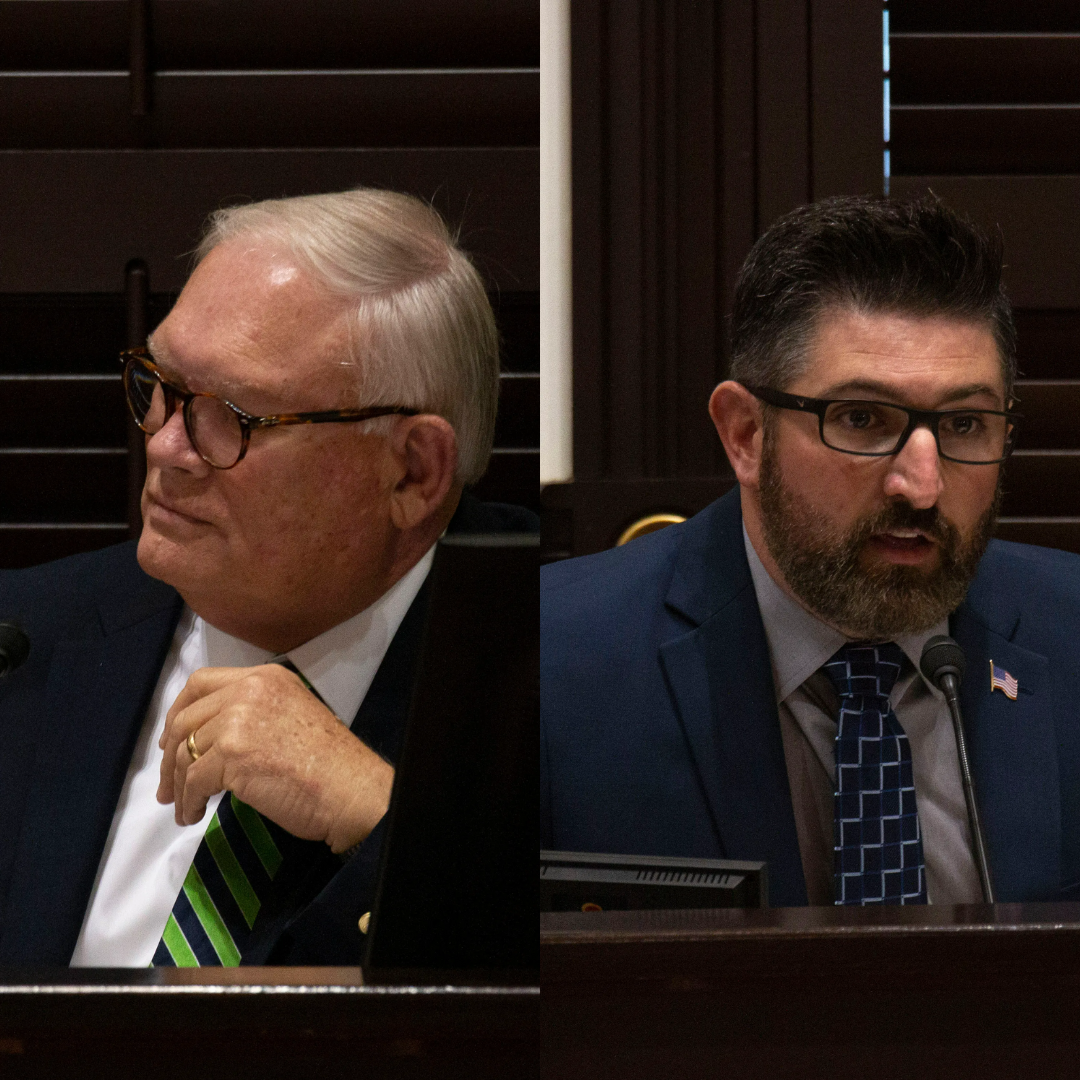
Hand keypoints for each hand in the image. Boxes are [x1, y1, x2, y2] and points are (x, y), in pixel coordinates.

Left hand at [156, 664, 393, 852]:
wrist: (352, 788)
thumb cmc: (331, 763)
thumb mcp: (292, 715)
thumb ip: (254, 713)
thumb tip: (210, 740)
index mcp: (265, 677)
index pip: (202, 682)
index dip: (178, 711)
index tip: (170, 740)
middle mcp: (249, 690)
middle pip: (186, 718)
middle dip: (170, 756)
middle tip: (167, 785)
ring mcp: (239, 719)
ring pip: (186, 752)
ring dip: (179, 785)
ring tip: (183, 807)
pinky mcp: (234, 754)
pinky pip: (194, 781)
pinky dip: (188, 802)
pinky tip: (194, 815)